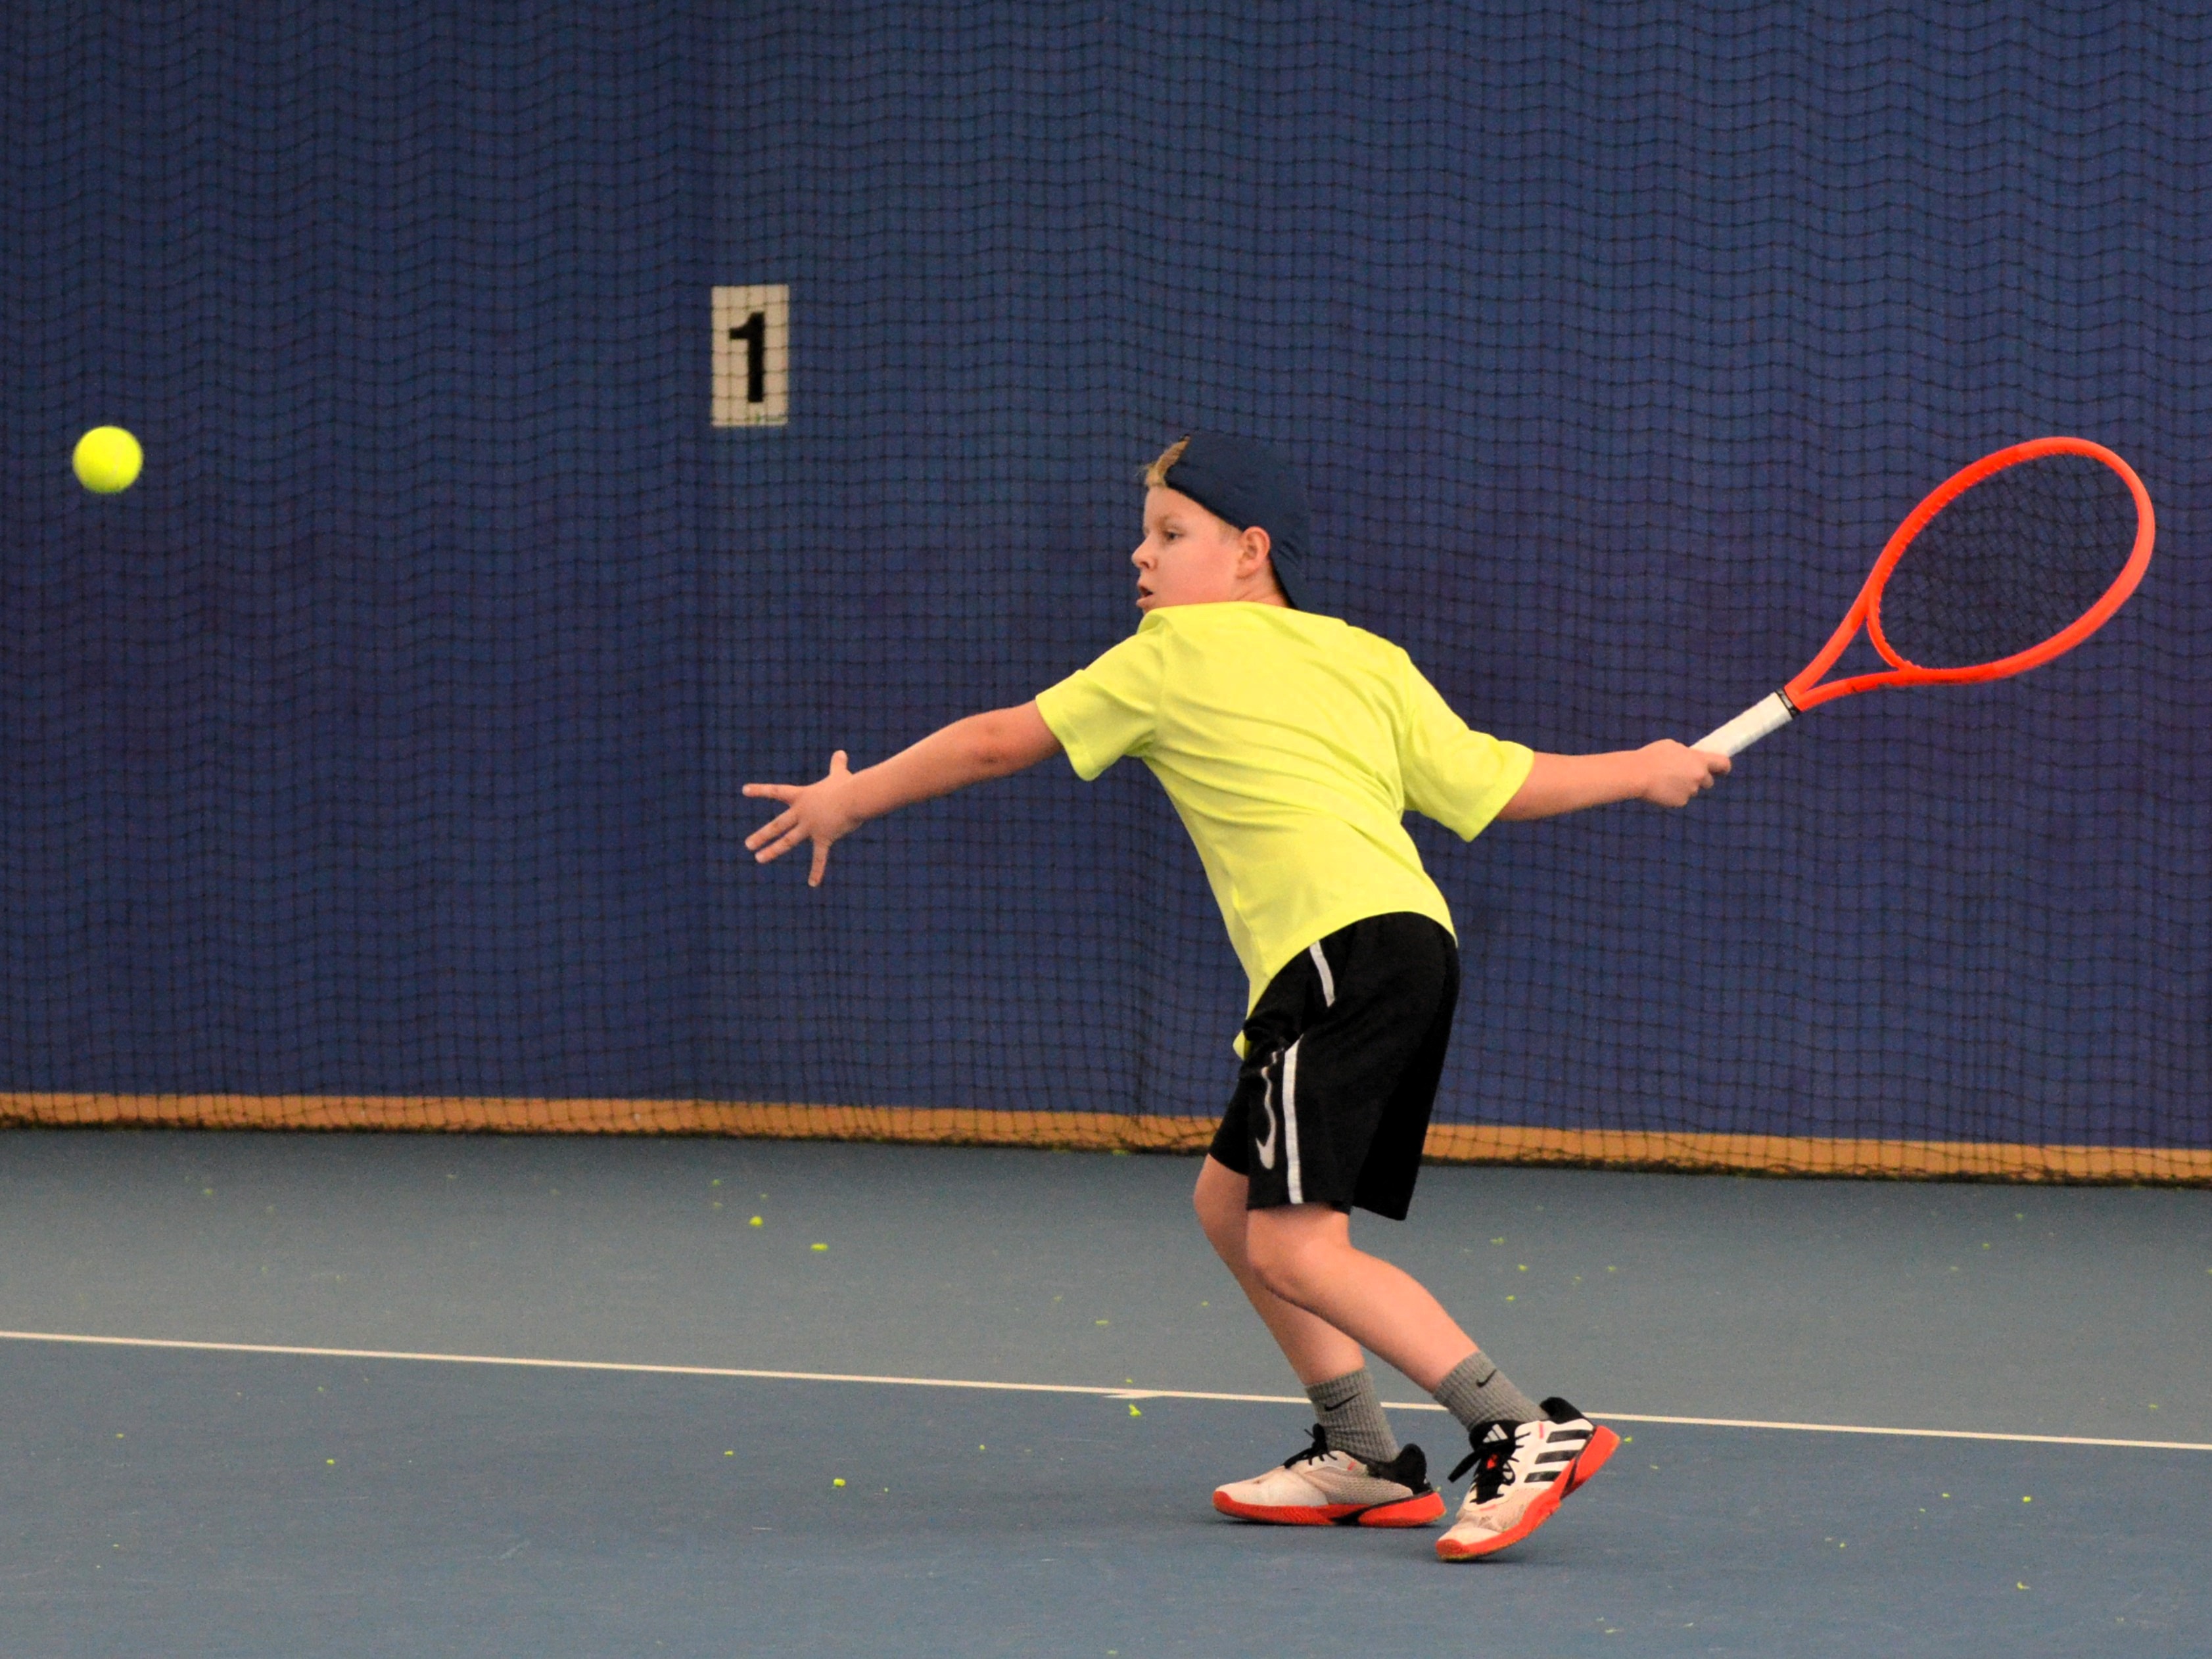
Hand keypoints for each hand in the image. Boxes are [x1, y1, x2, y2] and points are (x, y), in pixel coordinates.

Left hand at [743, 750, 863, 885]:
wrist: (856, 797)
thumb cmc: (848, 785)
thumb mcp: (840, 774)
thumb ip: (837, 765)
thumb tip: (841, 752)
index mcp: (802, 797)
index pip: (777, 792)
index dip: (760, 791)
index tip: (744, 790)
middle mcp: (802, 813)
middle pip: (778, 825)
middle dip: (762, 835)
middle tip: (748, 845)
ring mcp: (811, 827)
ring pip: (788, 841)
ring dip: (773, 851)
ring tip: (759, 858)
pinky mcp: (824, 838)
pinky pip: (820, 857)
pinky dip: (817, 871)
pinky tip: (812, 884)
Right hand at [1637, 739, 1729, 807]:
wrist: (1637, 774)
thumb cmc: (1652, 756)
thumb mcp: (1672, 747)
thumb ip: (1687, 755)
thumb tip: (1690, 759)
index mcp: (1699, 760)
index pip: (1723, 763)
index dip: (1724, 767)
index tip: (1723, 769)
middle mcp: (1699, 776)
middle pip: (1708, 781)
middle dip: (1700, 779)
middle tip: (1684, 775)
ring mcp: (1690, 791)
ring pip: (1692, 790)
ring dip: (1684, 786)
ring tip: (1665, 779)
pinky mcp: (1680, 802)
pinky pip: (1680, 798)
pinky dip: (1673, 795)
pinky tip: (1660, 788)